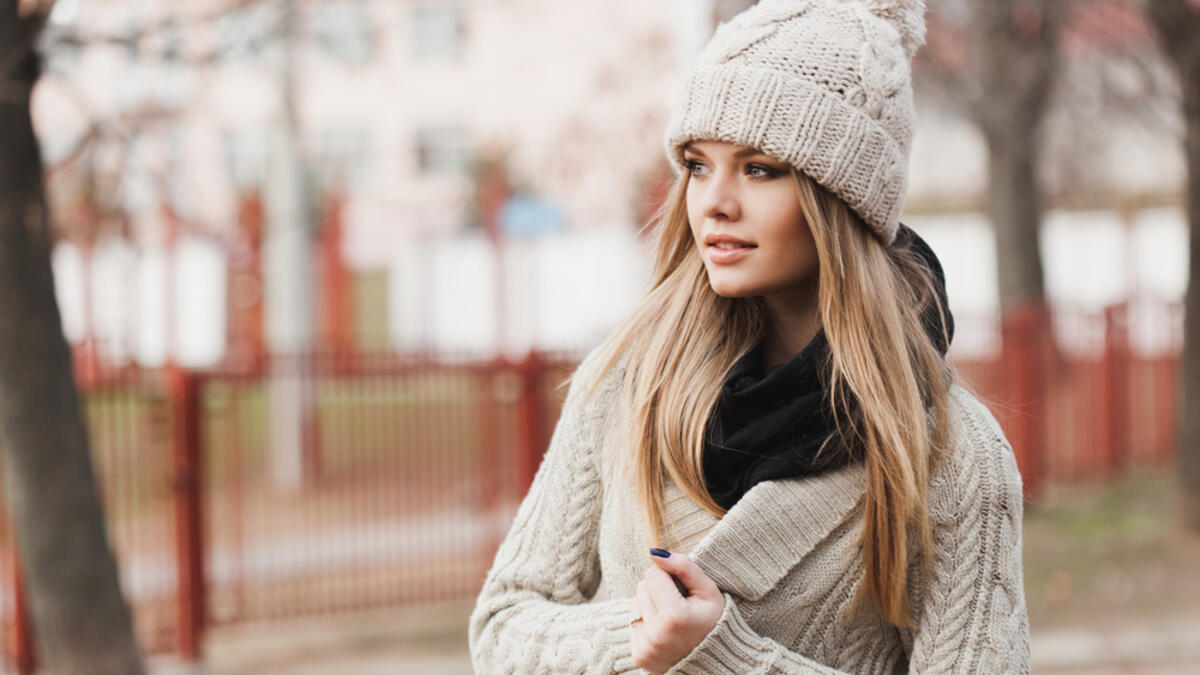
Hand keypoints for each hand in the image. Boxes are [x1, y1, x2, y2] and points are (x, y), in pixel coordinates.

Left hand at [630, 548, 724, 673]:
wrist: (713, 663)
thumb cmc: (713, 622)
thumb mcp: (709, 591)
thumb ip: (684, 567)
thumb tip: (655, 553)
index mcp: (675, 616)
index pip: (652, 574)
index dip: (668, 577)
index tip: (681, 589)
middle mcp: (657, 634)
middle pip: (642, 588)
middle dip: (658, 591)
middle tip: (678, 606)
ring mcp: (646, 647)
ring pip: (635, 604)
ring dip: (650, 606)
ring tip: (671, 620)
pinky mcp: (639, 656)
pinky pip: (632, 623)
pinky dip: (646, 623)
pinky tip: (664, 632)